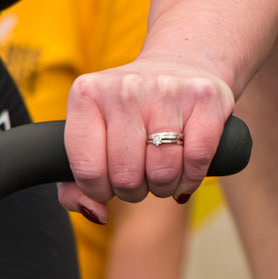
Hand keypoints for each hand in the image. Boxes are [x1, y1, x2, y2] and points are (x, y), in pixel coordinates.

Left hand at [60, 58, 234, 217]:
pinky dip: (191, 179)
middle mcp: (124, 88)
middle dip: (133, 190)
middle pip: (126, 176)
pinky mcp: (205, 97)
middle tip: (139, 176)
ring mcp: (166, 89)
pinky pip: (196, 162)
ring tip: (160, 171)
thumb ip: (73, 184)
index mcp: (87, 94)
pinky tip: (184, 170)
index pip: (88, 170)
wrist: (181, 66)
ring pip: (162, 173)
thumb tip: (94, 213)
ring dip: (163, 187)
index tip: (108, 184)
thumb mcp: (92, 134)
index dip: (99, 191)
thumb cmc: (129, 113)